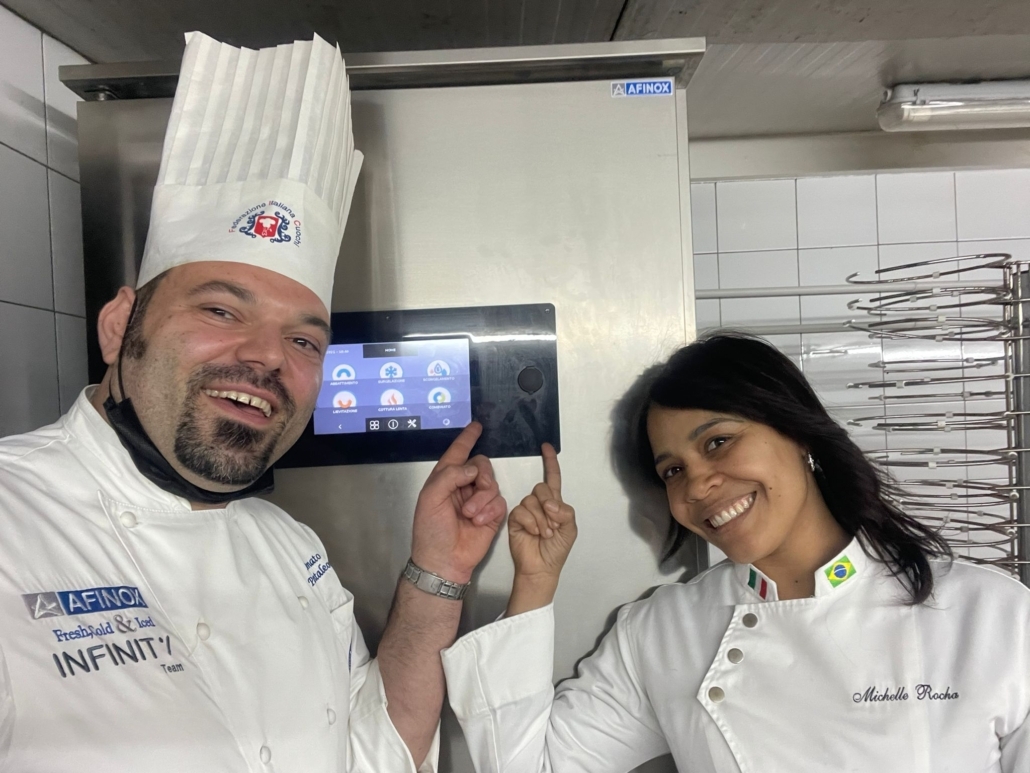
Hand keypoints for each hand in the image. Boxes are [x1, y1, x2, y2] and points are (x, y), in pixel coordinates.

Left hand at [410, 422, 506, 584]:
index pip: (457, 453)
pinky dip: (490, 510)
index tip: (476, 426)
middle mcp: (462, 486)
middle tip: (473, 491)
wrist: (444, 560)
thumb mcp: (431, 498)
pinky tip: (479, 522)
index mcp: (444, 479)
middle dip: (480, 476)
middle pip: (481, 465)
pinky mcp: (491, 514)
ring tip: (470, 515)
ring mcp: (478, 500)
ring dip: (482, 499)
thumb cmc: (431, 531)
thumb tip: (473, 468)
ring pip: (491, 483)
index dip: (466, 439)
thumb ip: (450, 476)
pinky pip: (499, 501)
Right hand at [508, 444, 576, 586]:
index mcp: (554, 502)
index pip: (553, 478)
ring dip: (541, 520)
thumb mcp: (570, 528)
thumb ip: (565, 512)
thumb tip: (549, 503)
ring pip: (531, 501)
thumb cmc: (557, 549)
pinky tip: (533, 533)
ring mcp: (526, 510)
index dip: (550, 462)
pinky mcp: (514, 518)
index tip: (546, 447)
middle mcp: (539, 503)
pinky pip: (522, 511)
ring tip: (544, 534)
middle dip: (549, 507)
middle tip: (553, 527)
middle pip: (541, 488)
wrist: (542, 567)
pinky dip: (531, 522)